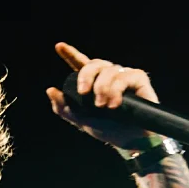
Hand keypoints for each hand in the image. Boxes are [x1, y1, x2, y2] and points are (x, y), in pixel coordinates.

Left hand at [45, 42, 161, 150]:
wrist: (131, 141)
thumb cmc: (109, 129)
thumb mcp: (81, 120)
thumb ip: (63, 107)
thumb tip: (50, 90)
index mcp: (93, 82)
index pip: (81, 64)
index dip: (70, 54)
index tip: (59, 46)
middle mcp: (109, 76)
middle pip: (94, 64)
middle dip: (86, 75)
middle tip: (83, 92)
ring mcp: (124, 75)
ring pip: (109, 70)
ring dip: (102, 88)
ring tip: (102, 106)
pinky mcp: (138, 78)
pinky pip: (124, 77)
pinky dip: (116, 90)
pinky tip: (114, 104)